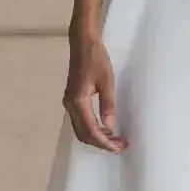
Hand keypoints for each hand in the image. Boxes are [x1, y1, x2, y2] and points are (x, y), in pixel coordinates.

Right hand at [63, 29, 127, 152]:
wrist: (82, 43)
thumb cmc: (96, 58)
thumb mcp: (107, 81)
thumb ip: (108, 105)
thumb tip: (111, 127)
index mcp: (78, 101)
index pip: (91, 130)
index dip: (105, 142)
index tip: (119, 147)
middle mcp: (70, 105)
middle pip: (83, 134)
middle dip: (101, 143)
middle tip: (120, 145)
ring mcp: (69, 102)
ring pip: (80, 130)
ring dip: (96, 137)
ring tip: (115, 139)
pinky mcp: (71, 100)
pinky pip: (80, 122)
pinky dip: (92, 129)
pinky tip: (105, 129)